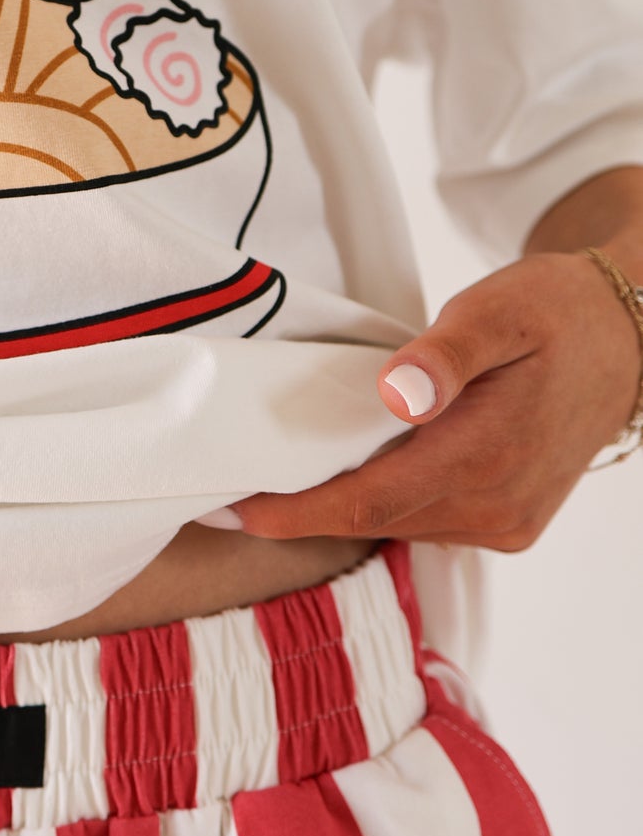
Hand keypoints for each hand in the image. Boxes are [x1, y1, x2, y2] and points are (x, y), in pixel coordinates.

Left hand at [218, 251, 641, 548]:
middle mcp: (495, 505)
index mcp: (486, 455)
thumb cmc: (557, 314)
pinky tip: (360, 472)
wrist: (630, 338)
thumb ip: (444, 355)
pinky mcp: (507, 525)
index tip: (232, 510)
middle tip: (235, 490)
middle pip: (372, 519)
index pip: (365, 502)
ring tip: (289, 477)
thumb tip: (395, 393)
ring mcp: (504, 522)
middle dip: (303, 510)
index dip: (294, 513)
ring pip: (395, 524)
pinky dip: (385, 503)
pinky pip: (424, 522)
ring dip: (343, 506)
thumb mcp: (500, 309)